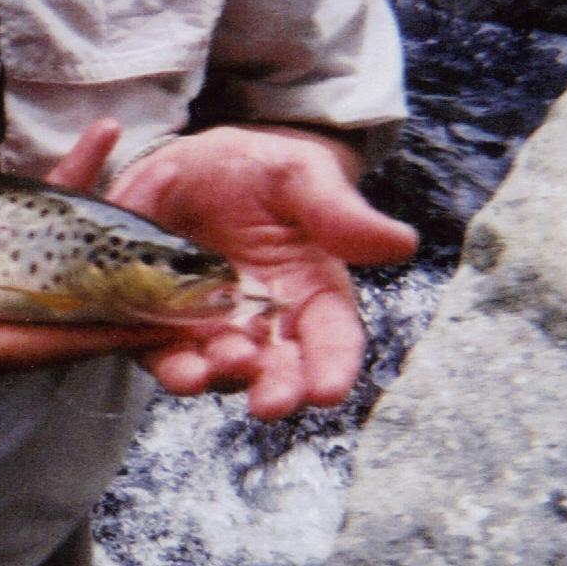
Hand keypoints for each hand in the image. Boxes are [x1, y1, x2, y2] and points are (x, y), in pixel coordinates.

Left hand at [106, 125, 416, 416]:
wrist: (187, 163)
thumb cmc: (256, 171)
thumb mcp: (299, 177)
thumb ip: (339, 213)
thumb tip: (402, 243)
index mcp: (313, 293)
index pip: (333, 339)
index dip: (333, 367)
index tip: (329, 389)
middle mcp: (265, 325)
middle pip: (279, 371)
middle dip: (277, 390)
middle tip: (271, 402)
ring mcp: (213, 331)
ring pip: (221, 371)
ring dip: (221, 378)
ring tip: (221, 370)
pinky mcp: (164, 328)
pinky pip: (167, 355)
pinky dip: (173, 366)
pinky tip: (181, 368)